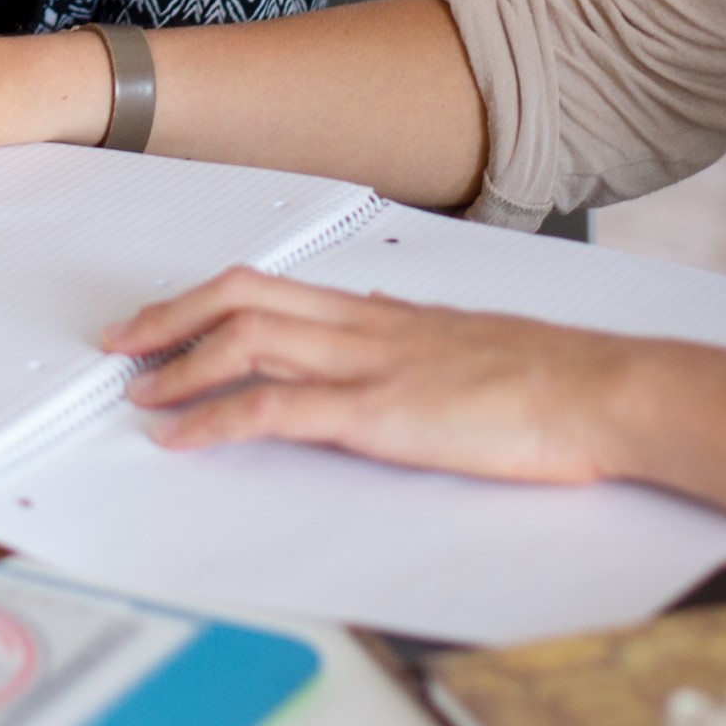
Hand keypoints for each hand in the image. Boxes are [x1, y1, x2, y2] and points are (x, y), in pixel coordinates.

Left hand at [114, 269, 686, 486]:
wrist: (603, 390)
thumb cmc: (554, 379)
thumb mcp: (471, 346)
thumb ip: (419, 339)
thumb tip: (387, 328)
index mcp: (386, 312)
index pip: (277, 287)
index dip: (211, 297)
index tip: (169, 314)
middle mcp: (365, 325)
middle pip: (242, 297)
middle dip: (171, 316)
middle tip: (121, 342)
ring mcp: (368, 364)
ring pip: (246, 341)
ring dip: (179, 365)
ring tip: (138, 391)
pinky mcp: (378, 413)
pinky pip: (274, 409)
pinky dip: (216, 421)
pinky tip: (182, 439)